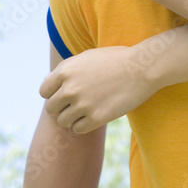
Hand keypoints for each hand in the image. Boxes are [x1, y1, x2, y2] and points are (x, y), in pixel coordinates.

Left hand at [40, 46, 158, 133]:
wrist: (144, 67)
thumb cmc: (118, 60)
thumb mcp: (88, 57)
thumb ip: (67, 70)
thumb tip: (48, 83)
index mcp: (66, 71)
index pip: (44, 91)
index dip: (55, 93)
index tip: (68, 93)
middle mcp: (70, 88)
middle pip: (52, 108)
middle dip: (64, 107)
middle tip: (81, 102)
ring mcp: (83, 104)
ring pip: (64, 121)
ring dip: (74, 117)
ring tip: (91, 108)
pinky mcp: (96, 118)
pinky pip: (78, 129)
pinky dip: (86, 125)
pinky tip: (98, 114)